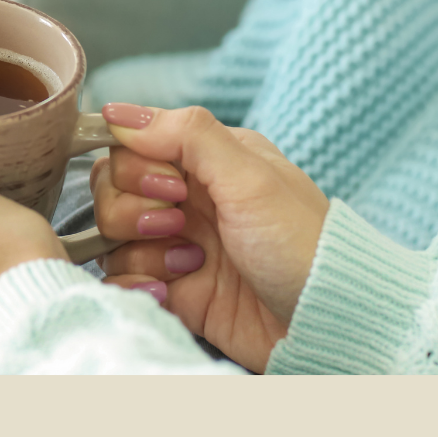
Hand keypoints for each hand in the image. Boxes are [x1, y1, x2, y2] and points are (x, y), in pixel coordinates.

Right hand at [91, 104, 329, 373]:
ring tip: (189, 263)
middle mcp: (187, 198)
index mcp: (207, 160)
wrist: (325, 321)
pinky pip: (122, 280)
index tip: (172, 186)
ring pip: (112, 236)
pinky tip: (169, 291)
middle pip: (111, 188)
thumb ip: (187, 134)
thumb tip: (118, 114)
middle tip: (179, 225)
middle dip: (133, 209)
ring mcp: (177, 245)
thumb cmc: (302, 243)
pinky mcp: (173, 288)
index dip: (137, 166)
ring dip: (139, 249)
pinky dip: (134, 286)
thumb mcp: (251, 176)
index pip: (132, 145)